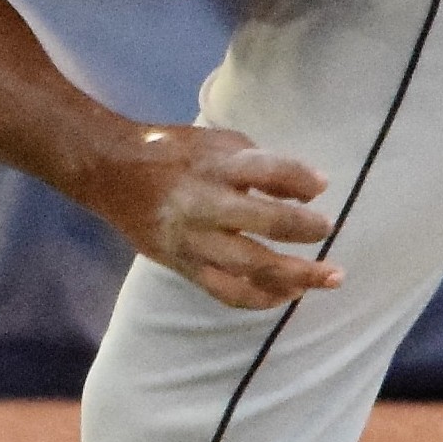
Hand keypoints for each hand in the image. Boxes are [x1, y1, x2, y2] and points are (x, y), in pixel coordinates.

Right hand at [99, 124, 339, 308]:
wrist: (112, 173)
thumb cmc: (177, 153)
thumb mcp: (221, 143)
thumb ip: (263, 165)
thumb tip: (311, 191)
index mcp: (217, 164)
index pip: (268, 170)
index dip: (300, 179)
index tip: (323, 187)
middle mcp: (206, 203)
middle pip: (265, 221)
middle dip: (304, 231)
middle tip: (330, 231)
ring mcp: (194, 239)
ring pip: (250, 266)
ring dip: (294, 275)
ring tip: (327, 278)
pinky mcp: (183, 265)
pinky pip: (227, 291)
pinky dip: (261, 298)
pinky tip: (288, 295)